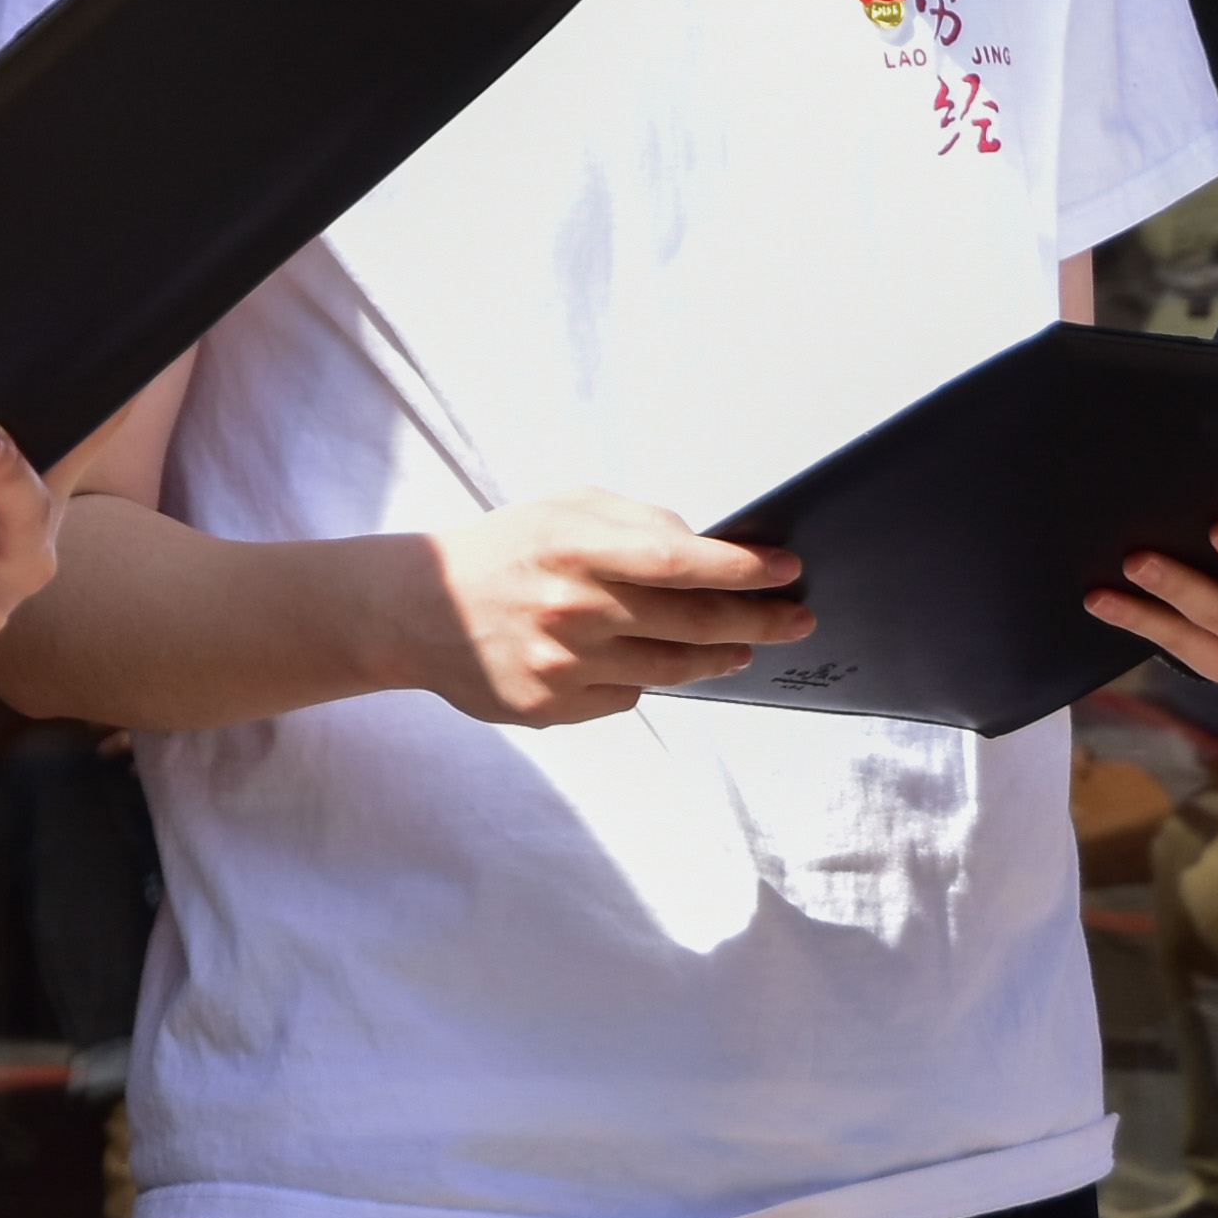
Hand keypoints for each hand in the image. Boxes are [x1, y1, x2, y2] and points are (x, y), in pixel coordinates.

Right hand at [402, 486, 808, 727]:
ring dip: (719, 658)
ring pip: (671, 671)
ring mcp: (563, 666)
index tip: (787, 571)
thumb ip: (637, 522)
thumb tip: (706, 548)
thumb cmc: (506, 550)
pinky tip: (654, 662)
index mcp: (576, 549)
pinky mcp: (552, 708)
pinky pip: (628, 697)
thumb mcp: (565, 509)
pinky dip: (649, 679)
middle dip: (758, 620)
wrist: (419, 610)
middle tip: (797, 619)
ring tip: (743, 646)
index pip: (680, 561)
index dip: (743, 569)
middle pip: (691, 622)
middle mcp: (572, 610)